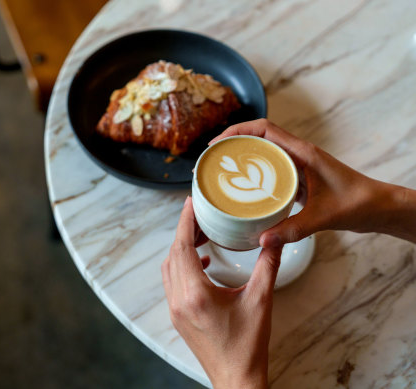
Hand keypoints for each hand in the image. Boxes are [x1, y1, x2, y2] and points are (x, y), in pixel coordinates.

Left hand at [161, 197, 281, 388]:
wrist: (236, 378)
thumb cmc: (248, 346)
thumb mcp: (261, 301)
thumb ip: (268, 266)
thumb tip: (273, 240)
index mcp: (196, 294)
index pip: (182, 248)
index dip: (185, 222)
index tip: (190, 203)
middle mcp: (179, 300)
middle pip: (173, 254)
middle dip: (185, 231)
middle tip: (200, 214)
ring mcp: (176, 309)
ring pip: (170, 268)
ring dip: (182, 249)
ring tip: (201, 234)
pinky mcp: (178, 316)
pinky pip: (173, 283)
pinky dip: (183, 267)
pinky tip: (203, 264)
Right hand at [209, 119, 415, 245]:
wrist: (379, 208)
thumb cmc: (358, 204)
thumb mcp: (323, 217)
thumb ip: (292, 229)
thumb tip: (262, 240)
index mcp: (303, 153)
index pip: (265, 129)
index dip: (237, 131)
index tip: (217, 143)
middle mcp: (299, 155)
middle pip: (259, 138)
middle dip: (233, 143)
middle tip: (213, 159)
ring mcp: (299, 166)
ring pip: (265, 154)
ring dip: (243, 157)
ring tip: (223, 171)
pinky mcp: (300, 179)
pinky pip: (272, 170)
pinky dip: (255, 174)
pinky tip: (245, 191)